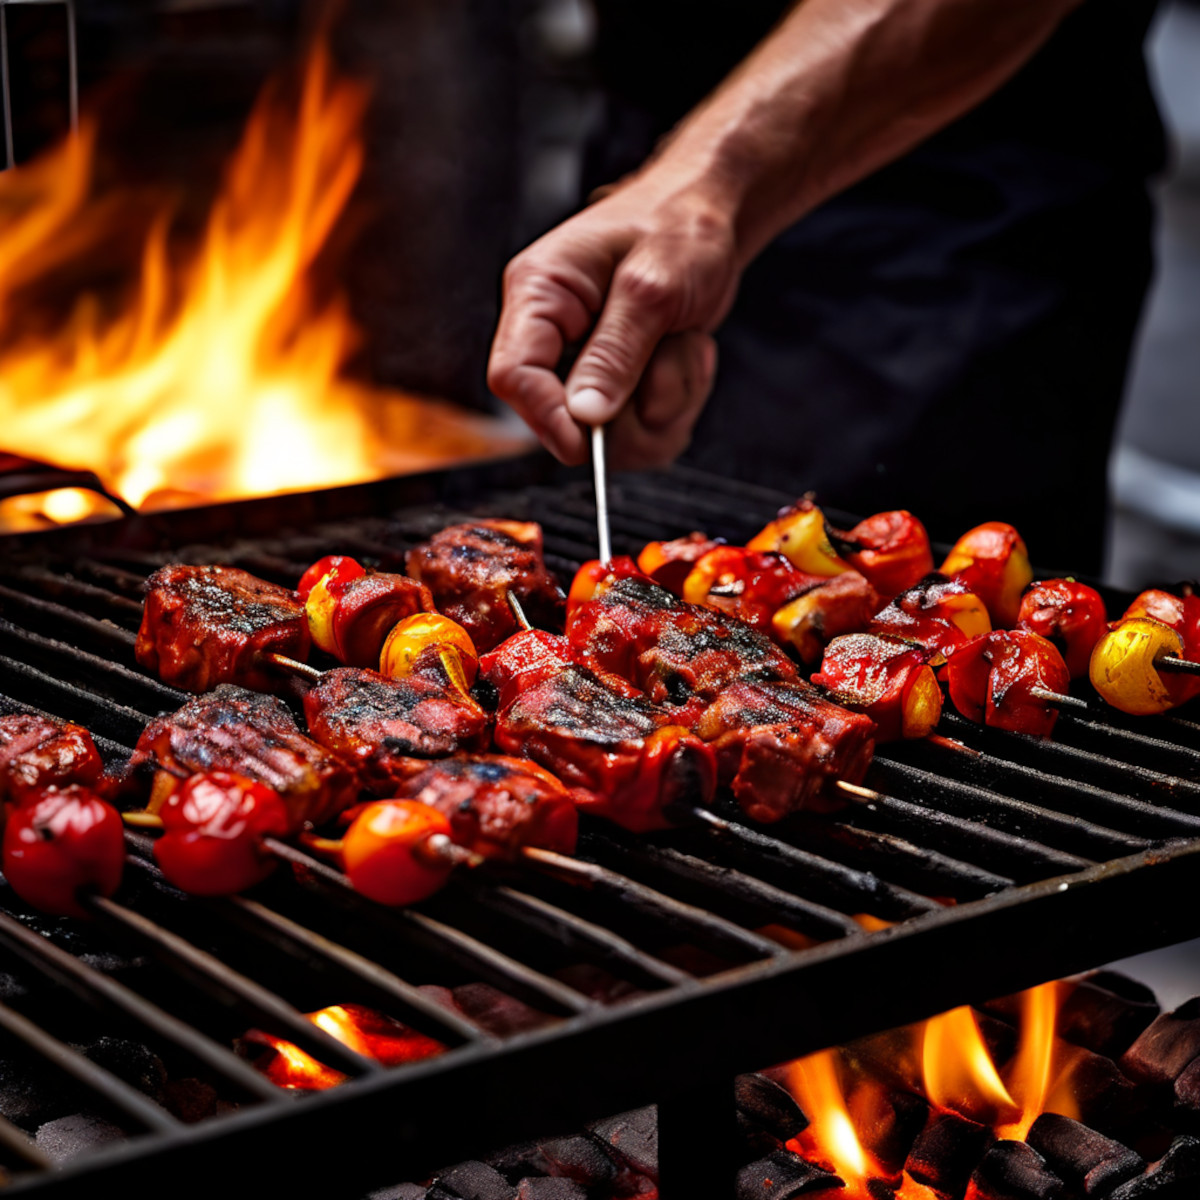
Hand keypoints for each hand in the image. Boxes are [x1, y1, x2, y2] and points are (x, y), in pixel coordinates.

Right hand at [487, 174, 740, 468]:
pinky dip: (679, 403)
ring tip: (685, 345)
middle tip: (674, 359)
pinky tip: (687, 354)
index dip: (548, 417)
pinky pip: (643, 430)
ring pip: (613, 434)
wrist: (711, 214)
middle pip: (563, 420)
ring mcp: (585, 363)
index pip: (513, 375)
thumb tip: (584, 414)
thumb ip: (616, 350)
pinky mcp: (618, 383)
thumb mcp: (653, 284)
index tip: (591, 442)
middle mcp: (553, 333)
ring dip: (666, 401)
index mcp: (539, 293)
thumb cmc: (679, 225)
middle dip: (629, 410)